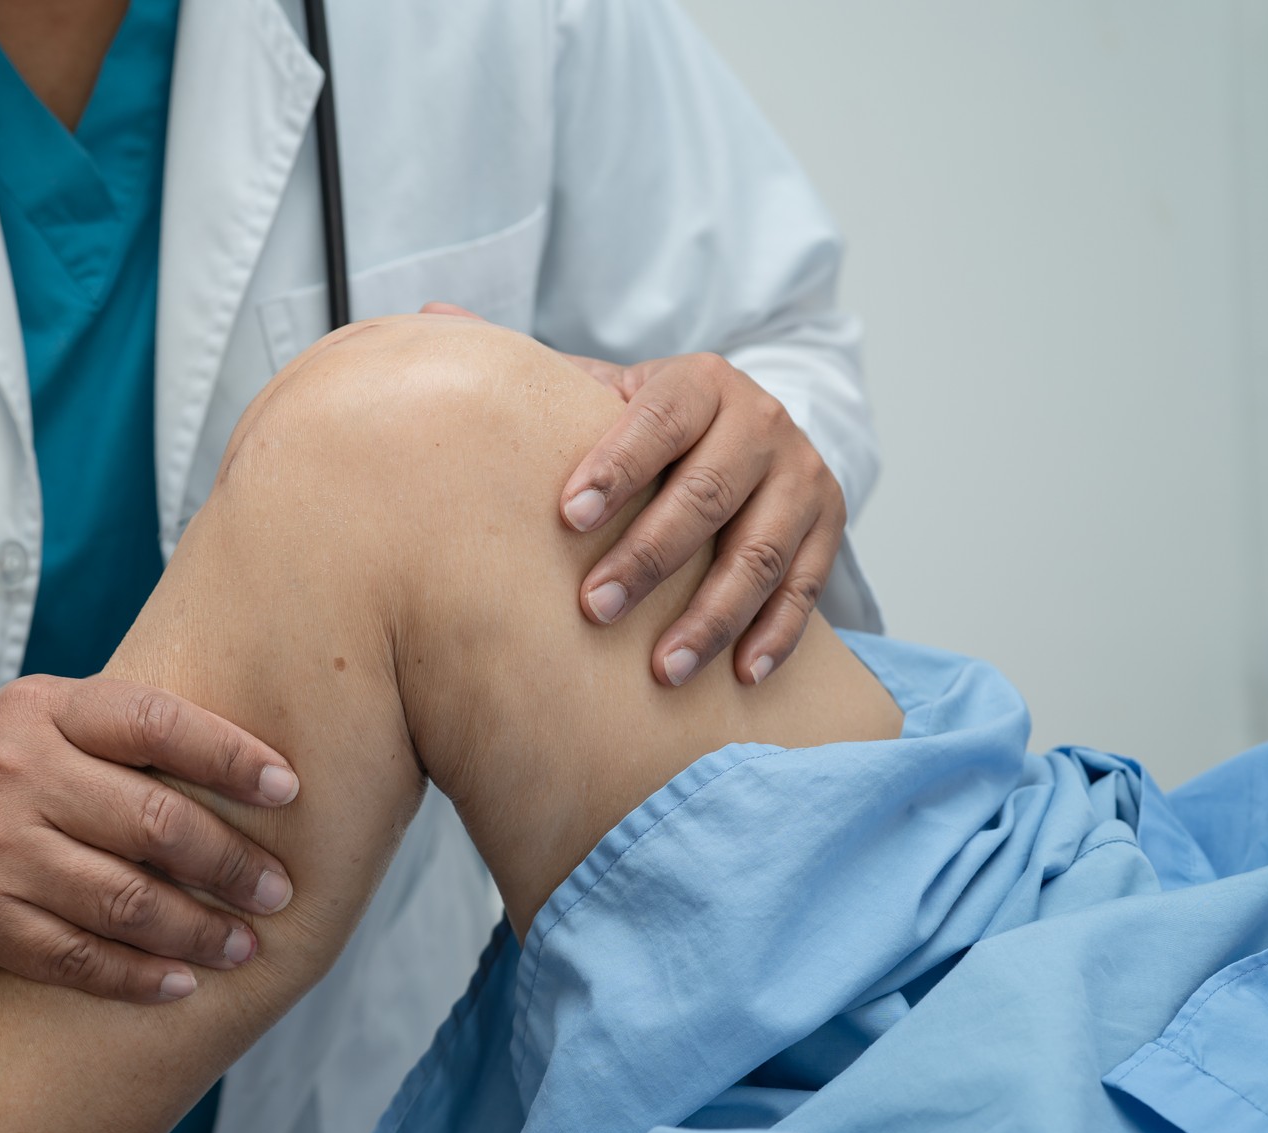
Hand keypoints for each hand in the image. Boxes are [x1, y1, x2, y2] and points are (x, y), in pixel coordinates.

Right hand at [0, 677, 300, 1001]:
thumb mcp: (47, 719)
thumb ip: (129, 734)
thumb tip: (259, 769)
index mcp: (47, 710)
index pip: (156, 723)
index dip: (231, 757)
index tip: (290, 791)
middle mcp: (16, 773)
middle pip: (151, 823)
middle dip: (231, 863)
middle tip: (278, 891)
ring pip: (122, 902)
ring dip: (198, 932)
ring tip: (246, 946)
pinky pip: (75, 959)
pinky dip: (137, 977)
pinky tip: (182, 985)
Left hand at [560, 352, 845, 686]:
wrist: (744, 429)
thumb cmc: (647, 427)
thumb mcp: (606, 392)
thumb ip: (540, 378)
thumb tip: (438, 322)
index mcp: (700, 382)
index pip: (658, 420)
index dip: (616, 466)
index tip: (567, 517)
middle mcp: (761, 420)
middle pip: (707, 494)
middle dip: (649, 557)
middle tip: (593, 608)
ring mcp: (802, 474)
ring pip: (759, 552)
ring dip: (711, 616)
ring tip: (663, 669)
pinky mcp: (829, 524)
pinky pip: (805, 587)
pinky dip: (775, 634)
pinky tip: (741, 675)